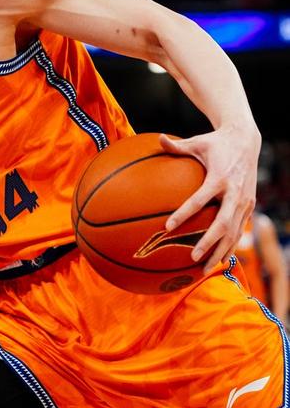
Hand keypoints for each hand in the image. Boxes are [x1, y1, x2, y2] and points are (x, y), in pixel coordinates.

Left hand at [160, 127, 259, 272]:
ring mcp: (245, 200)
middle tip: (192, 257)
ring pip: (234, 231)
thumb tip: (157, 138)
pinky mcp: (250, 204)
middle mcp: (235, 191)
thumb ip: (176, 146)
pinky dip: (230, 245)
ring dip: (220, 251)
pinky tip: (219, 259)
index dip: (184, 213)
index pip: (200, 199)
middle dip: (208, 242)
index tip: (167, 227)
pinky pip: (240, 229)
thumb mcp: (196, 142)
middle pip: (222, 223)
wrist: (247, 140)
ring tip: (204, 269)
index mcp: (219, 177)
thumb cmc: (216, 142)